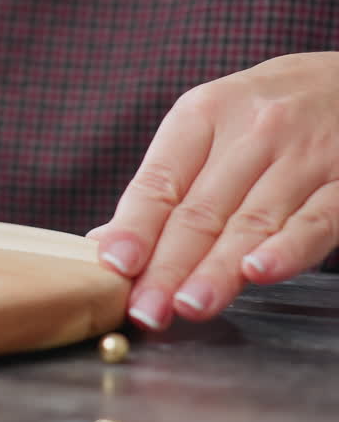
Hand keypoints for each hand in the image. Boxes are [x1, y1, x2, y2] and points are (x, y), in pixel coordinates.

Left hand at [90, 52, 338, 329]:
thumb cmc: (265, 112)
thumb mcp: (211, 124)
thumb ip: (167, 184)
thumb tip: (108, 242)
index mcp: (203, 115)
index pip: (160, 180)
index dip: (136, 226)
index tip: (115, 264)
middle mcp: (251, 131)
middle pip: (200, 211)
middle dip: (168, 266)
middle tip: (146, 310)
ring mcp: (303, 157)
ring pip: (251, 222)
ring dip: (217, 269)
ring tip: (188, 305)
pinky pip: (314, 220)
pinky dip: (287, 248)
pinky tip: (258, 272)